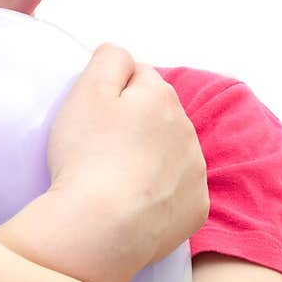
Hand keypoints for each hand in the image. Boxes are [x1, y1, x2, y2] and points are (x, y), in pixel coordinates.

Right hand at [47, 44, 208, 269]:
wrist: (101, 227)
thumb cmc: (86, 156)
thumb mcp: (87, 92)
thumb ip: (108, 60)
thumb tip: (122, 54)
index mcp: (161, 96)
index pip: (139, 77)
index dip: (113, 94)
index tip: (93, 118)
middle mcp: (187, 130)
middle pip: (158, 116)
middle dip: (135, 126)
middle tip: (99, 150)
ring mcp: (195, 172)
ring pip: (170, 154)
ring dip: (148, 159)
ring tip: (113, 181)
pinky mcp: (195, 208)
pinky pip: (176, 193)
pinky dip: (158, 195)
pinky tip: (132, 205)